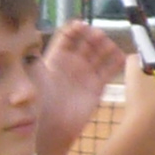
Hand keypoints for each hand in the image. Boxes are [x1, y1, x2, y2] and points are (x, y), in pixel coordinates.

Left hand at [30, 22, 125, 154]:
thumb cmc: (41, 102)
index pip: (67, 37)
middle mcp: (73, 63)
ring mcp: (86, 74)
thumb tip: (33, 41)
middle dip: (92, 36)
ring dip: (105, 47)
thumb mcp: (36, 77)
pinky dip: (116, 62)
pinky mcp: (97, 86)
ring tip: (109, 45)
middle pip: (86, 42)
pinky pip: (109, 70)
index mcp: (56, 58)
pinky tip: (120, 56)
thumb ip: (37, 59)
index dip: (75, 30)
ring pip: (99, 54)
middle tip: (98, 35)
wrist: (52, 128)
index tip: (82, 26)